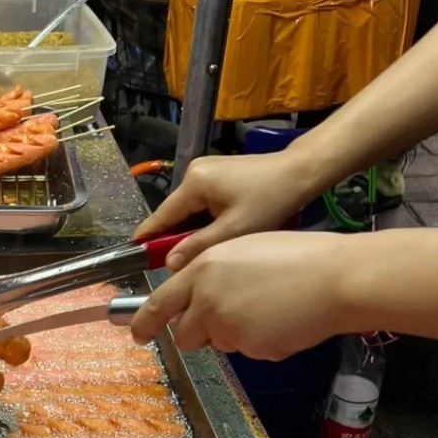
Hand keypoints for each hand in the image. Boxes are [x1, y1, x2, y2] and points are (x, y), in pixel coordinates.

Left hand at [130, 233, 347, 360]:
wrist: (335, 278)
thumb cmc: (298, 256)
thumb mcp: (242, 249)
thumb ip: (211, 273)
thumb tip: (197, 296)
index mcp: (202, 268)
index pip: (158, 303)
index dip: (143, 323)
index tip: (136, 335)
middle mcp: (206, 300)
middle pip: (183, 335)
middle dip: (196, 334)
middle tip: (222, 323)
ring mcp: (227, 327)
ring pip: (218, 343)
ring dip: (233, 334)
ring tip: (268, 308)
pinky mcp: (249, 348)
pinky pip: (248, 351)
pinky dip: (261, 342)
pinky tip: (283, 320)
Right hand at [132, 151, 312, 270]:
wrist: (302, 171)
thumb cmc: (272, 200)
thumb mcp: (234, 230)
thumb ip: (198, 246)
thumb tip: (168, 264)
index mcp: (193, 183)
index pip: (160, 217)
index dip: (148, 241)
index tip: (136, 260)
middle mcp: (193, 173)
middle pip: (174, 215)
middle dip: (177, 239)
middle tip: (184, 267)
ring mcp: (206, 171)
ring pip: (189, 211)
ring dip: (194, 231)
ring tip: (206, 251)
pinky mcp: (218, 174)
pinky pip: (202, 204)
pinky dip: (206, 221)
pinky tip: (218, 233)